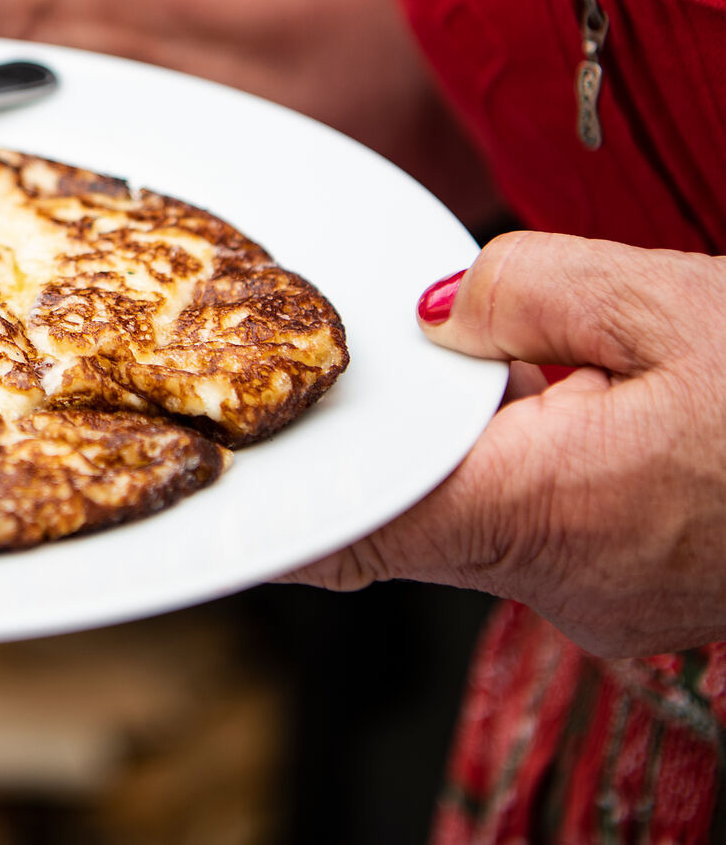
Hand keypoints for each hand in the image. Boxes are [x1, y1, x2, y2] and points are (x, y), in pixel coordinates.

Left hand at [282, 231, 725, 658]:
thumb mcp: (662, 305)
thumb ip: (522, 291)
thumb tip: (434, 312)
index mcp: (546, 512)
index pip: (360, 531)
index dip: (285, 509)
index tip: (225, 491)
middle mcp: (566, 580)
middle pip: (418, 501)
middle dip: (405, 424)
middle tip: (402, 343)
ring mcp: (608, 597)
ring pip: (486, 507)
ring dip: (483, 437)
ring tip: (530, 358)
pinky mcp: (642, 592)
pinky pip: (548, 522)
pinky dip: (539, 462)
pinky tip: (584, 399)